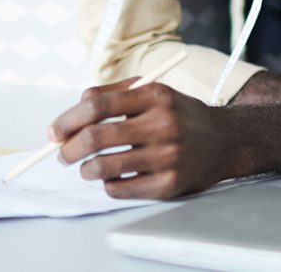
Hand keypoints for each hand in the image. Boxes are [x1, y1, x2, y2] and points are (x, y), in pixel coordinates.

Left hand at [49, 81, 241, 199]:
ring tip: (86, 167)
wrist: (227, 141)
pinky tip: (111, 177)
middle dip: (67, 148)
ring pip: (103, 167)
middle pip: (95, 137)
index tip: (53, 132)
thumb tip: (72, 112)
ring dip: (84, 169)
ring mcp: (168, 157)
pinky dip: (106, 184)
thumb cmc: (179, 115)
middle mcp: (163, 125)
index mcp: (155, 96)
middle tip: (61, 154)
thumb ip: (112, 94)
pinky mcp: (170, 185)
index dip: (67, 120)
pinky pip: (120, 189)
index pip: (97, 106)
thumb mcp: (153, 92)